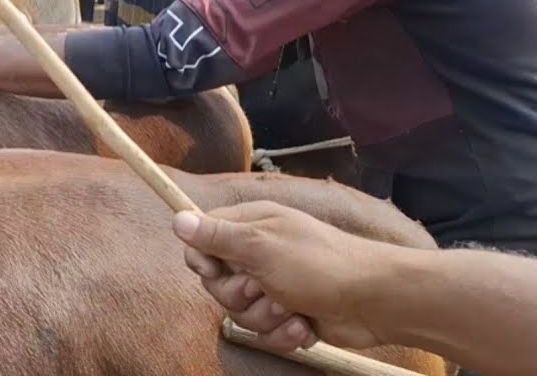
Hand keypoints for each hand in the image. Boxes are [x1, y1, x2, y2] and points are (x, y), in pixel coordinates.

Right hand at [172, 202, 388, 352]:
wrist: (375, 301)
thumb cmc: (320, 264)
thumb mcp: (260, 245)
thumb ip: (216, 236)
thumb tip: (177, 218)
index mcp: (251, 226)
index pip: (202, 241)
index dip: (203, 260)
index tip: (215, 269)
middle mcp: (259, 253)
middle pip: (218, 283)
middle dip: (239, 295)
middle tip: (263, 287)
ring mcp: (275, 285)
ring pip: (241, 312)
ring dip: (265, 316)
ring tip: (291, 307)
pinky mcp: (289, 313)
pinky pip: (265, 332)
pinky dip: (284, 333)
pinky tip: (305, 325)